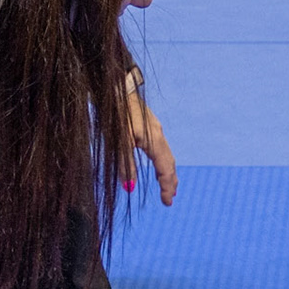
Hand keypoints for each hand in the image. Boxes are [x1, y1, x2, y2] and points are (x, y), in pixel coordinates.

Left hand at [127, 91, 178, 205]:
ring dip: (168, 172)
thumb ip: (124, 164)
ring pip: (167, 155)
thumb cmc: (117, 113)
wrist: (118, 86)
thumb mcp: (119, 142)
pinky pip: (161, 148)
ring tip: (168, 185)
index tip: (167, 202)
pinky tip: (157, 163)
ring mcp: (155, 129)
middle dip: (170, 182)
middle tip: (169, 199)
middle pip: (170, 163)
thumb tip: (129, 187)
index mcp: (155, 141)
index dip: (166, 187)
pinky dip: (162, 161)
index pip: (165, 169)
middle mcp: (159, 135)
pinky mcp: (148, 124)